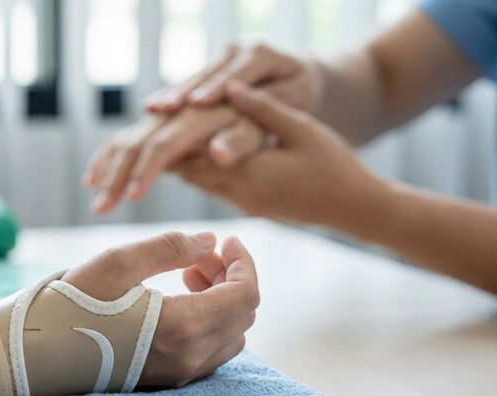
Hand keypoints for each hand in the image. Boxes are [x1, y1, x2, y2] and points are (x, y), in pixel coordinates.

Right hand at [61, 231, 258, 388]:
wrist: (34, 356)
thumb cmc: (69, 305)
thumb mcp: (117, 263)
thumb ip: (170, 248)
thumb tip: (209, 242)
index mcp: (182, 327)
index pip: (245, 295)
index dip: (245, 262)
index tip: (227, 240)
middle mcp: (187, 359)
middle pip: (242, 316)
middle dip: (231, 278)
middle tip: (200, 255)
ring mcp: (178, 376)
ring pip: (230, 337)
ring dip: (222, 302)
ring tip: (188, 276)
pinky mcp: (165, 383)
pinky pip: (210, 354)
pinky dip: (209, 324)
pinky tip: (178, 303)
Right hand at [82, 106, 264, 214]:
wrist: (266, 94)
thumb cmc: (271, 121)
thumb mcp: (264, 130)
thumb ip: (241, 142)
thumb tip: (217, 154)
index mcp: (201, 113)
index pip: (165, 143)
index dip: (146, 169)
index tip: (131, 198)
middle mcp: (176, 109)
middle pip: (136, 141)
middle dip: (116, 176)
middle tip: (100, 209)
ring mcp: (164, 115)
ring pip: (126, 139)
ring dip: (107, 171)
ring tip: (96, 203)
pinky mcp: (159, 122)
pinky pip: (125, 138)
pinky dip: (107, 159)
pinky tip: (92, 180)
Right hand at [144, 42, 322, 115]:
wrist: (298, 79)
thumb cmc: (300, 96)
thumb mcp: (293, 105)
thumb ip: (264, 113)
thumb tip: (231, 141)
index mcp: (261, 54)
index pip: (237, 73)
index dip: (216, 87)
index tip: (196, 104)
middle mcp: (234, 52)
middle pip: (206, 75)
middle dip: (183, 93)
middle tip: (163, 109)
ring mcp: (217, 61)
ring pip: (190, 81)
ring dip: (169, 97)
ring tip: (151, 111)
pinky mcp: (206, 75)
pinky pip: (184, 89)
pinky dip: (167, 101)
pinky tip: (149, 112)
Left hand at [171, 84, 386, 227]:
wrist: (357, 209)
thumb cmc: (336, 167)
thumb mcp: (302, 130)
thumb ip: (263, 110)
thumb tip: (229, 87)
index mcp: (250, 174)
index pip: (195, 156)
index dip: (169, 140)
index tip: (150, 122)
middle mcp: (239, 194)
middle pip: (188, 172)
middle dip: (163, 154)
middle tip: (139, 134)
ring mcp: (243, 204)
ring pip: (197, 181)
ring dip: (177, 163)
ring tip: (153, 143)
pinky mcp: (250, 206)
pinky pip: (213, 186)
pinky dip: (197, 169)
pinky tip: (186, 155)